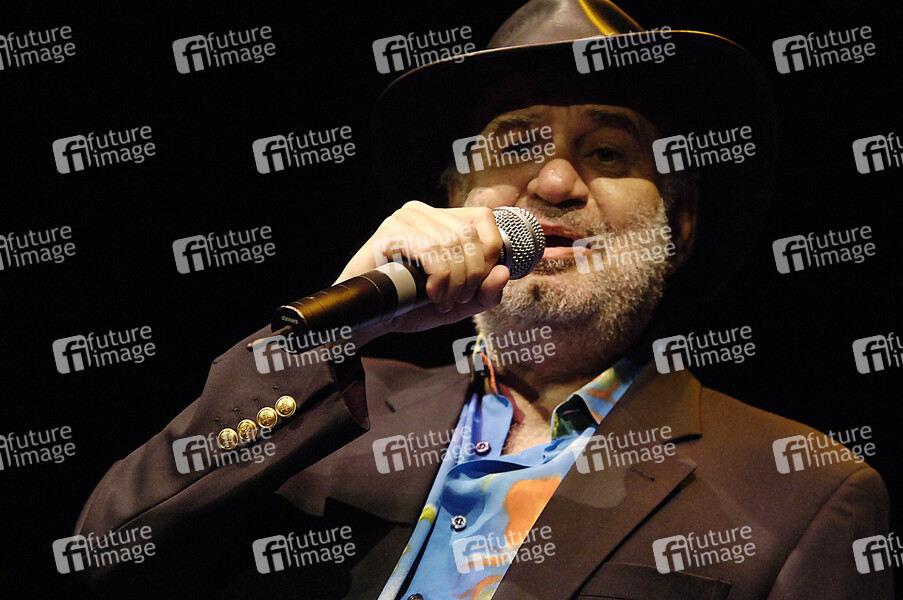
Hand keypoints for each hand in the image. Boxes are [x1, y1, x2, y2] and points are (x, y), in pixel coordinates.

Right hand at [337, 201, 509, 342]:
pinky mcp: (392, 230)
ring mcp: (406, 217)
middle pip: (471, 235)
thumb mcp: (459, 304)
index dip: (490, 255)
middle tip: (456, 300)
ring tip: (441, 301)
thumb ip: (487, 293)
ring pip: (453, 243)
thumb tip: (503, 272)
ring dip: (455, 281)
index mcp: (443, 220)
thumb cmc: (412, 306)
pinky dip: (439, 277)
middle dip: (472, 276)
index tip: (475, 287)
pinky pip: (431, 249)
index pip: (485, 220)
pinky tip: (430, 293)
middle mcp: (425, 212)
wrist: (371, 318)